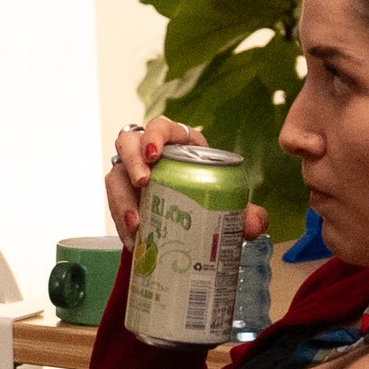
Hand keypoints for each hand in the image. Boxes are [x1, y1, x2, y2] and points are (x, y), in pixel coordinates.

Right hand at [101, 121, 268, 249]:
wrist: (192, 219)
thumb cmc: (208, 196)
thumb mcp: (226, 199)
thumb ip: (244, 211)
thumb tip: (255, 225)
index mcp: (176, 142)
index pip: (159, 126)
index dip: (153, 136)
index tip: (154, 154)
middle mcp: (147, 153)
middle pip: (127, 144)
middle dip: (132, 162)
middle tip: (143, 183)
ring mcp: (130, 174)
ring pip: (115, 176)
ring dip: (121, 199)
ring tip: (135, 224)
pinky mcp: (122, 197)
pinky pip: (113, 205)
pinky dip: (120, 224)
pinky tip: (133, 241)